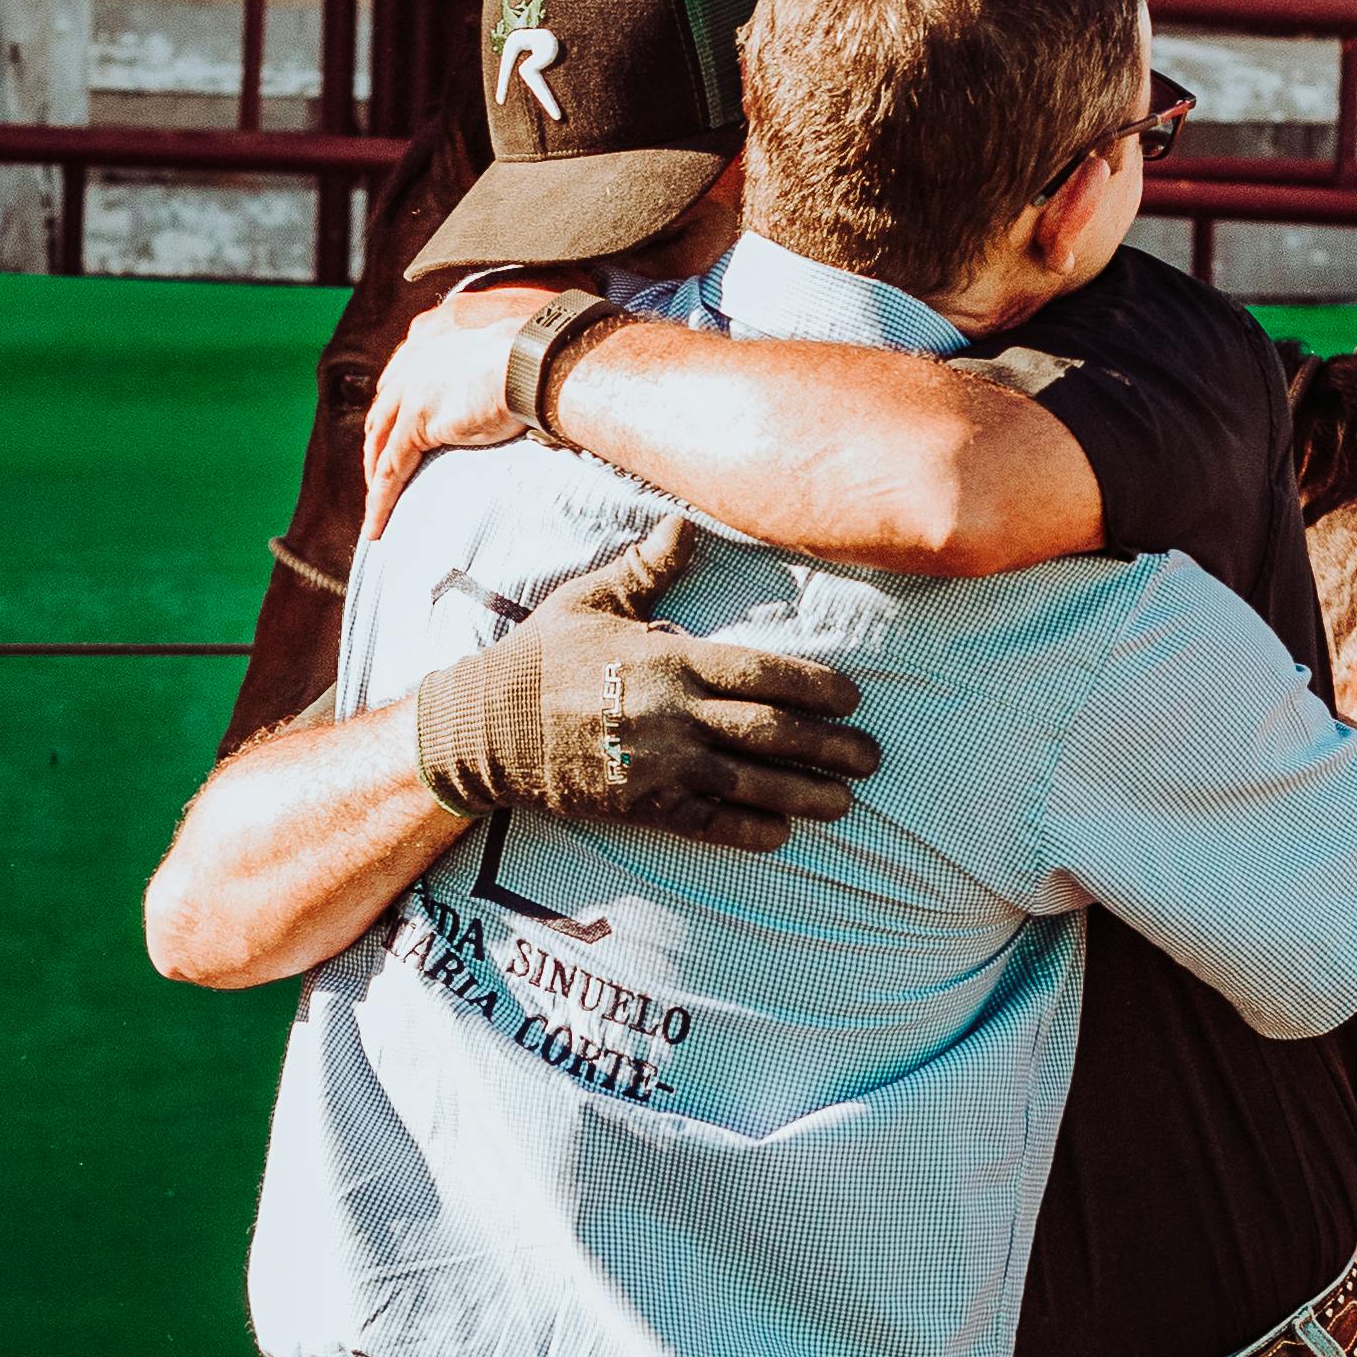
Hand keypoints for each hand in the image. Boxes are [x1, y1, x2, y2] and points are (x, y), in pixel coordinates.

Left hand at [363, 282, 549, 539]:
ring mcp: (410, 393)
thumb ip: (487, 372)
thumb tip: (506, 390)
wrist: (536, 359)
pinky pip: (390, 469)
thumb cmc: (534, 359)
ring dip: (374, 482)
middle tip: (380, 482)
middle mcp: (411, 367)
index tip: (393, 443)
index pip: (398, 389)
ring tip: (376, 515)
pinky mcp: (417, 422)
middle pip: (381, 418)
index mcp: (429, 347)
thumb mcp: (503, 360)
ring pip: (380, 448)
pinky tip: (377, 527)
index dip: (392, 420)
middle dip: (377, 452)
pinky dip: (381, 500)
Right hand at [415, 515, 881, 853]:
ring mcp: (661, 766)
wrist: (484, 728)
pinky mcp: (641, 807)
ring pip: (750, 784)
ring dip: (805, 794)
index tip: (852, 697)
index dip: (816, 686)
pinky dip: (748, 830)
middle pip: (771, 732)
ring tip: (846, 802)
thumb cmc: (541, 657)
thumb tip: (682, 523)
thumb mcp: (592, 599)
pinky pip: (706, 823)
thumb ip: (647, 568)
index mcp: (672, 660)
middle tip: (872, 757)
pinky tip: (782, 833)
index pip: (764, 673)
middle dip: (829, 746)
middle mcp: (676, 716)